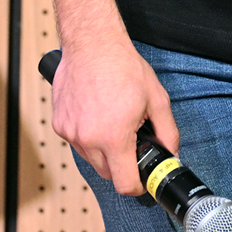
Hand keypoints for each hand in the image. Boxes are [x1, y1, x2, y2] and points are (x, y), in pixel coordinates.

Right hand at [50, 39, 178, 195]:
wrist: (92, 45)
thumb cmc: (123, 67)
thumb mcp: (157, 99)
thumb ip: (167, 131)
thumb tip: (172, 153)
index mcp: (114, 138)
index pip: (124, 184)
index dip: (137, 186)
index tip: (143, 180)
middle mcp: (88, 140)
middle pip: (108, 174)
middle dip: (123, 165)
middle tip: (133, 142)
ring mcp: (70, 133)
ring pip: (91, 159)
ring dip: (104, 152)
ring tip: (114, 123)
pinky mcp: (60, 125)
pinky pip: (77, 143)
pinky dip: (88, 137)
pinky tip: (97, 116)